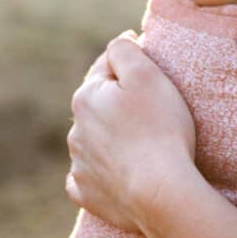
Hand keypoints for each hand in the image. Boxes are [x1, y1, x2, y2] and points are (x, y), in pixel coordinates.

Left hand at [66, 32, 197, 236]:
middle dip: (118, 103)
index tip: (152, 68)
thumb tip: (119, 41)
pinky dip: (102, 173)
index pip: (106, 68)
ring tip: (142, 143)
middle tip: (152, 109)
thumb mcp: (147, 75)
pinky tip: (120, 173)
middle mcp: (75, 131)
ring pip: (93, 142)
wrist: (161, 193)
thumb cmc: (161, 130)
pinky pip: (90, 178)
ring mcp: (80, 165)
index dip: (130, 66)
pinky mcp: (87, 195)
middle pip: (99, 106)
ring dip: (111, 138)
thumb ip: (125, 50)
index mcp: (86, 98)